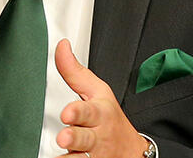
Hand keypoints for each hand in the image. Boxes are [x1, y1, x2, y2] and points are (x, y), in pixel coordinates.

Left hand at [54, 39, 146, 157]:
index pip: (89, 111)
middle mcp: (96, 137)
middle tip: (64, 137)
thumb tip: (61, 46)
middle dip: (74, 137)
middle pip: (84, 138)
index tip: (67, 112)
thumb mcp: (98, 92)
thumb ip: (75, 72)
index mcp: (99, 114)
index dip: (78, 112)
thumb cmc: (110, 118)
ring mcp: (93, 156)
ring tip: (61, 157)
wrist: (131, 152)